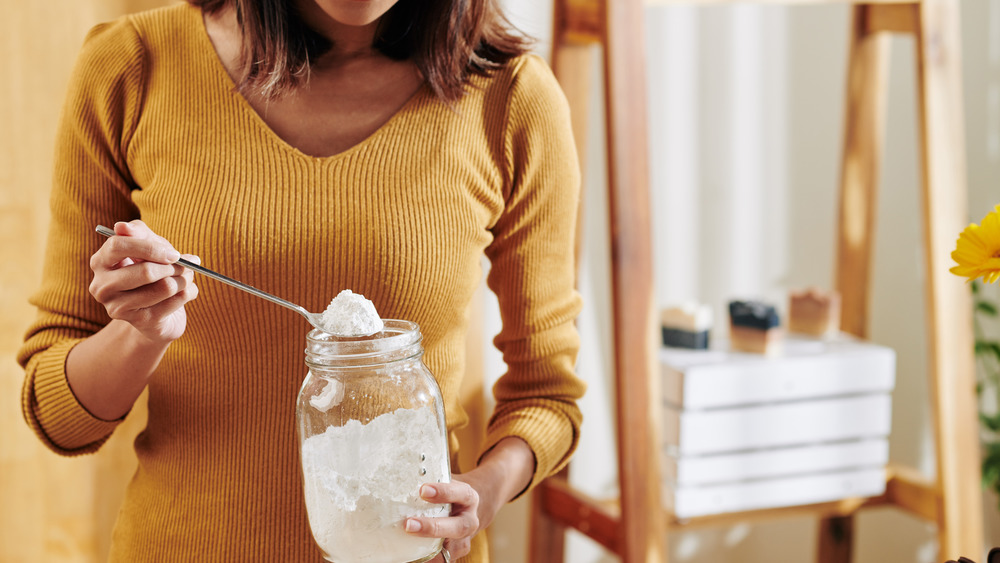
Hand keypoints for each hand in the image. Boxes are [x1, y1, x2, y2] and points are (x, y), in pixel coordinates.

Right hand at [89, 220, 198, 342]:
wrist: (156, 311)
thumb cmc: (151, 270)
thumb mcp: (147, 246)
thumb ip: (138, 233)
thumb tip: (121, 226)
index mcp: (100, 262)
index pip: (118, 246)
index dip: (150, 247)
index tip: (173, 253)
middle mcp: (102, 286)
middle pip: (146, 272)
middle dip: (174, 267)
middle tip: (187, 265)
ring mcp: (117, 307)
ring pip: (165, 287)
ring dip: (184, 279)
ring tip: (186, 278)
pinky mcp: (138, 322)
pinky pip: (175, 302)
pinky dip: (189, 292)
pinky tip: (186, 291)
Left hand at [403, 438, 534, 560]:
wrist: (471, 507)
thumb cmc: (451, 491)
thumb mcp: (447, 480)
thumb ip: (432, 478)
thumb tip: (402, 473)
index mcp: (468, 497)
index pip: (459, 493)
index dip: (443, 492)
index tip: (423, 490)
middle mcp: (469, 520)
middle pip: (457, 527)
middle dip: (432, 527)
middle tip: (409, 524)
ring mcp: (464, 539)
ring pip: (452, 548)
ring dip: (430, 549)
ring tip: (408, 549)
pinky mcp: (456, 552)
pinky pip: (445, 559)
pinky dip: (430, 560)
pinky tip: (412, 558)